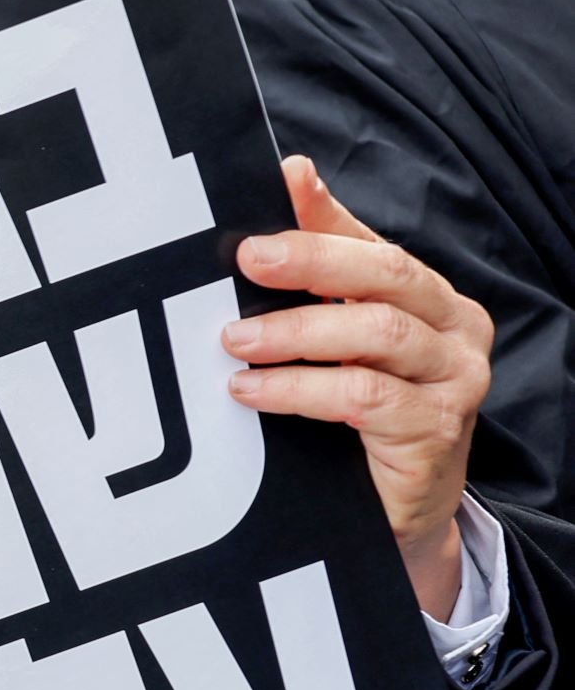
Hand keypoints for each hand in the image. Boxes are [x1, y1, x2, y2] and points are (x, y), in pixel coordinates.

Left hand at [225, 157, 491, 617]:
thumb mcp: (334, 343)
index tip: (274, 192)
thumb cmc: (360, 417)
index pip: (373, 243)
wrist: (395, 513)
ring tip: (234, 341)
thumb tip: (290, 176)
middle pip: (385, 275)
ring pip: (375, 333)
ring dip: (294, 333)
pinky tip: (252, 391)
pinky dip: (300, 388)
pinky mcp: (437, 430)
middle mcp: (455, 329)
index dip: (322, 219)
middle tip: (246, 260)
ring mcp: (455, 380)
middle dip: (310, 262)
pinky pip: (364, 395)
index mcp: (430, 296)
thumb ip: (316, 273)